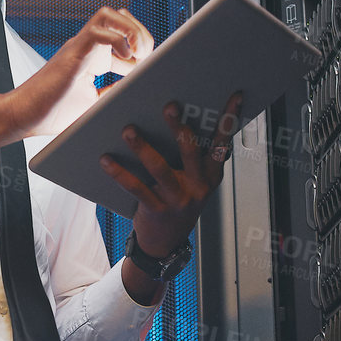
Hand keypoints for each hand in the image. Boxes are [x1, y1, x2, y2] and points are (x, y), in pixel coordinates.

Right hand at [5, 6, 153, 138]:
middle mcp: (86, 47)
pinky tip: (123, 59)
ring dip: (130, 30)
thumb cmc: (51, 113)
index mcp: (93, 58)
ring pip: (109, 14)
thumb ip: (113, 92)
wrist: (21, 116)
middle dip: (140, 32)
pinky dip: (118, 40)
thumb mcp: (94, 104)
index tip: (146, 69)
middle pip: (119, 17)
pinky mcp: (72, 53)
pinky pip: (98, 31)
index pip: (122, 35)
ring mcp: (79, 47)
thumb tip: (136, 89)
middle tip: (145, 58)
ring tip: (137, 54)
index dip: (141, 46)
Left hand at [99, 90, 243, 258]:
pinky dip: (119, 173)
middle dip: (180, 127)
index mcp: (210, 176)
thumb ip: (190, 157)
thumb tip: (174, 119)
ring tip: (129, 130)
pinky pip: (136, 188)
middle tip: (169, 106)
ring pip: (160, 168)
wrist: (165, 243)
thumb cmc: (177, 204)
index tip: (234, 97)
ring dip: (142, 147)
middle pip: (191, 151)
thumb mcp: (192, 183)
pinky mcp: (156, 210)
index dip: (229, 120)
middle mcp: (197, 187)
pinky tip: (106, 159)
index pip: (222, 143)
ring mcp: (177, 200)